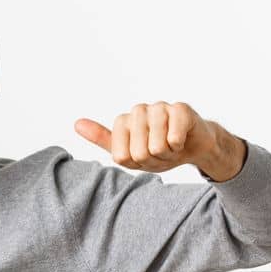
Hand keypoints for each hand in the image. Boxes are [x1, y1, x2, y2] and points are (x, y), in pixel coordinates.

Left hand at [74, 101, 240, 179]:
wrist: (193, 147)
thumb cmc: (160, 151)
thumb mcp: (130, 153)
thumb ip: (103, 139)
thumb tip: (76, 123)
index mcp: (124, 121)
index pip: (122, 156)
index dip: (137, 164)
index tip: (145, 156)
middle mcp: (139, 110)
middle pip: (140, 152)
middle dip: (154, 159)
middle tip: (162, 151)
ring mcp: (160, 107)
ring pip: (157, 145)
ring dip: (168, 153)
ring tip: (172, 146)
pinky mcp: (180, 109)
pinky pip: (174, 137)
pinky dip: (179, 146)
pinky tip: (182, 139)